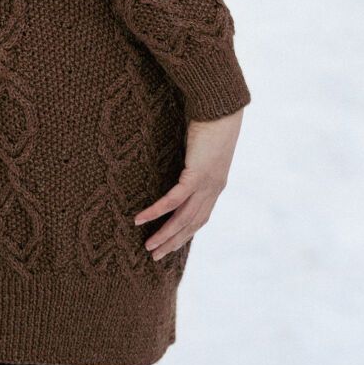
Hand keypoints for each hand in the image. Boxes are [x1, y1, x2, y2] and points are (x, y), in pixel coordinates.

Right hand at [132, 107, 244, 260]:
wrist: (221, 108)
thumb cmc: (211, 119)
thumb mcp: (202, 143)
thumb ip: (193, 155)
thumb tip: (180, 154)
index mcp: (216, 184)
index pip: (200, 217)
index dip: (185, 233)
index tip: (170, 244)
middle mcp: (213, 189)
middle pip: (192, 225)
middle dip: (173, 242)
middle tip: (155, 256)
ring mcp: (206, 185)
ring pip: (183, 219)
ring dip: (165, 235)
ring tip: (148, 246)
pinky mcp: (196, 176)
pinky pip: (174, 200)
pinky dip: (157, 212)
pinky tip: (141, 219)